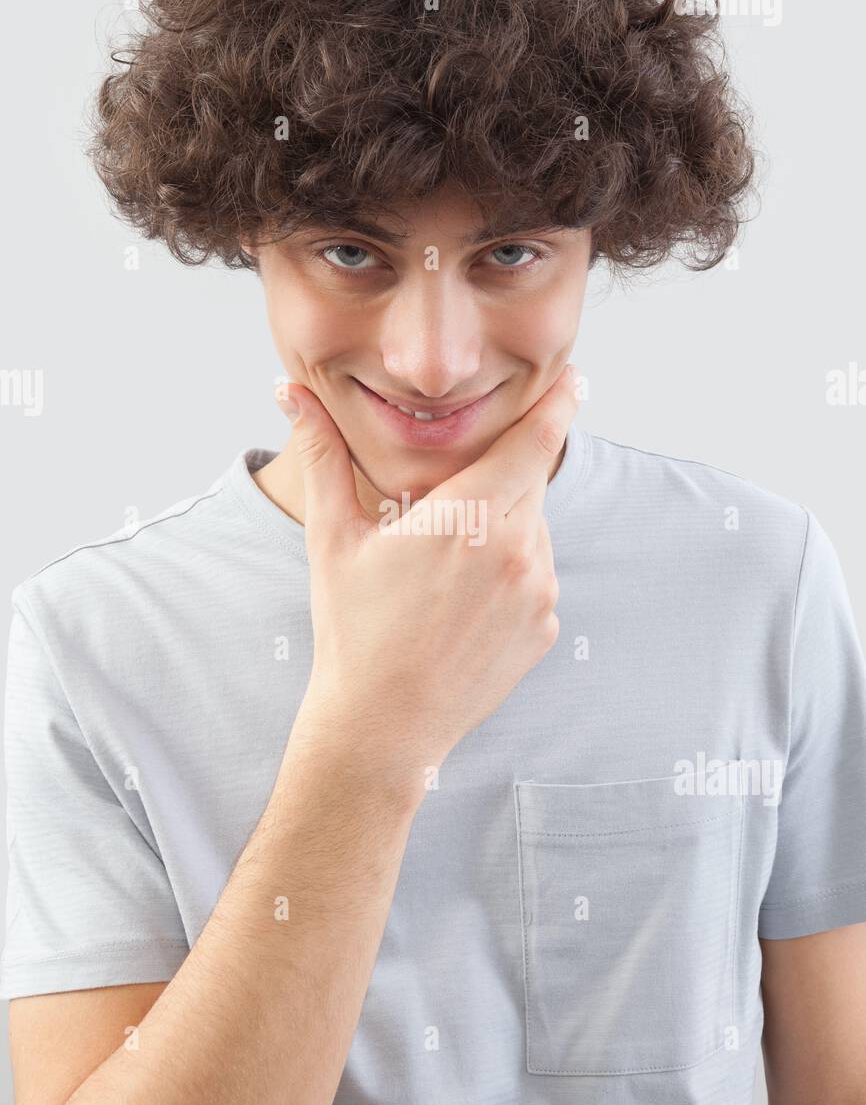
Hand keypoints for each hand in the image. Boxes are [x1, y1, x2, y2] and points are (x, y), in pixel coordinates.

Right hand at [287, 367, 579, 777]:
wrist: (382, 727)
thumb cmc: (352, 630)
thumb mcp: (333, 537)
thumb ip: (323, 453)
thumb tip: (290, 391)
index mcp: (469, 517)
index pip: (535, 441)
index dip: (558, 403)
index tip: (574, 377)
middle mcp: (518, 550)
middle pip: (529, 482)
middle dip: (501, 476)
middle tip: (452, 503)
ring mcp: (538, 593)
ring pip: (533, 528)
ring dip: (502, 526)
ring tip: (442, 569)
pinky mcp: (544, 627)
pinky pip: (536, 576)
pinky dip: (509, 572)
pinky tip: (460, 604)